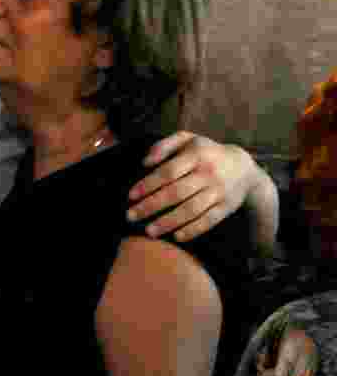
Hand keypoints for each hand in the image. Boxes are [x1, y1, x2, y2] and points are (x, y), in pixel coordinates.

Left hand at [127, 131, 260, 240]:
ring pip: (191, 209)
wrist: (244, 168)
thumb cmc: (205, 153)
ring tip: (149, 231)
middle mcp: (208, 173)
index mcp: (196, 155)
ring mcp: (219, 191)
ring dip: (168, 222)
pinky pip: (209, 221)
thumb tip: (145, 162)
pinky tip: (176, 236)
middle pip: (176, 193)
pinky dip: (193, 230)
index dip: (147, 185)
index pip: (167, 172)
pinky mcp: (227, 207)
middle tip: (131, 216)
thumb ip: (163, 146)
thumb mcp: (187, 139)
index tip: (130, 196)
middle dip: (151, 206)